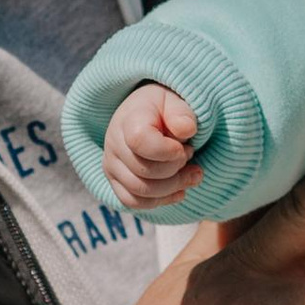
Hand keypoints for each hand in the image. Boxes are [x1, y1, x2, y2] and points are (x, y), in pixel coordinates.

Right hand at [104, 81, 199, 208]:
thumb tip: (187, 131)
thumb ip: (182, 114)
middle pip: (143, 171)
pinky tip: (180, 191)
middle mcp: (114, 143)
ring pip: (140, 191)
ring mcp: (112, 165)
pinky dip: (160, 201)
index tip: (185, 146)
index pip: (140, 141)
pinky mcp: (116, 182)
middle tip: (191, 155)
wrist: (146, 113)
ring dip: (172, 188)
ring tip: (192, 174)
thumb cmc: (164, 108)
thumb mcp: (176, 101)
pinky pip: (134, 202)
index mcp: (128, 119)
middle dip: (176, 169)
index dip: (168, 151)